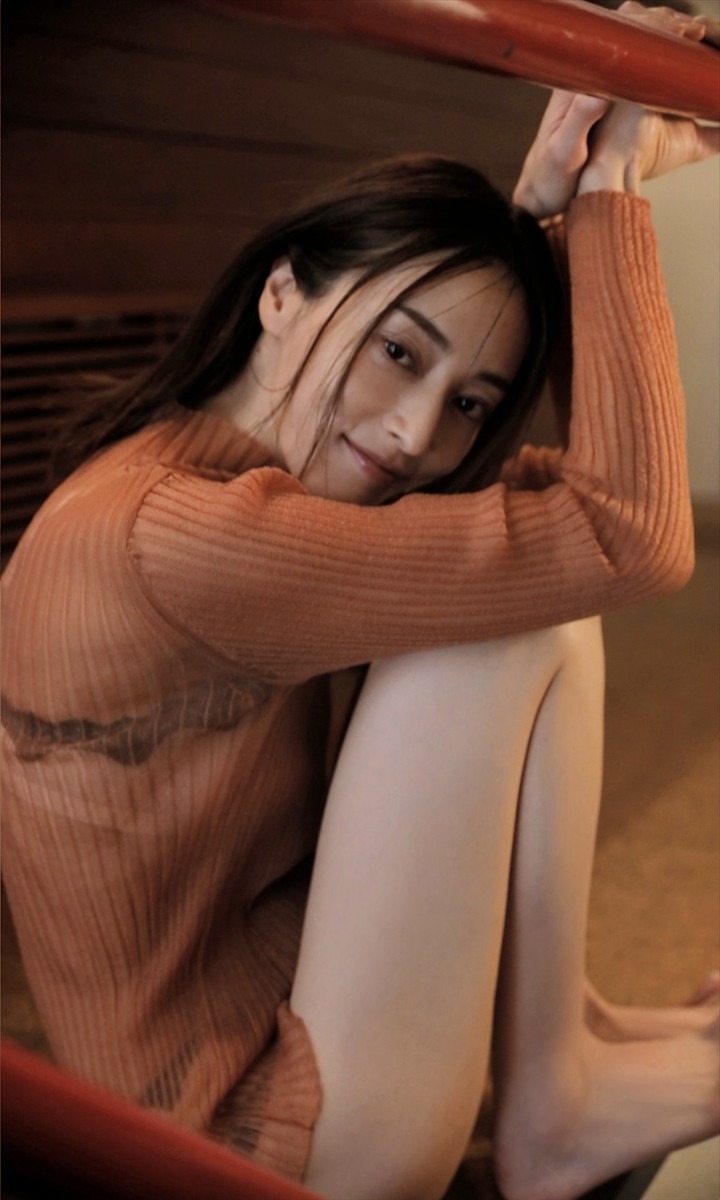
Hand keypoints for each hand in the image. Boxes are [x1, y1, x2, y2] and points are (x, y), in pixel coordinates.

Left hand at [514, 3, 719, 216]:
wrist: (539, 194)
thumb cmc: (548, 178)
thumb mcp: (563, 153)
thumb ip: (579, 119)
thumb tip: (600, 90)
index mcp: (571, 87)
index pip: (612, 45)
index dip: (645, 34)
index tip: (674, 36)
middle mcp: (580, 82)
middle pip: (622, 41)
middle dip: (656, 33)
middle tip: (689, 33)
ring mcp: (589, 90)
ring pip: (626, 55)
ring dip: (654, 46)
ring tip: (684, 43)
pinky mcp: (596, 103)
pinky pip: (626, 74)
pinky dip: (648, 67)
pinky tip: (665, 71)